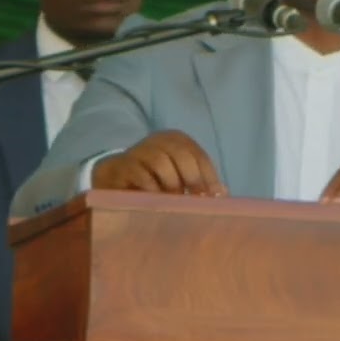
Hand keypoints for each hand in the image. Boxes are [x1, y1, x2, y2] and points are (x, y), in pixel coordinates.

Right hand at [93, 130, 227, 196]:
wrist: (115, 176)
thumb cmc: (155, 178)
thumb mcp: (178, 177)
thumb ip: (200, 182)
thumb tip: (223, 193)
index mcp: (176, 140)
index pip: (198, 154)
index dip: (209, 175)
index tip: (215, 196)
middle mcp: (157, 140)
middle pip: (180, 153)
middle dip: (192, 177)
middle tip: (196, 200)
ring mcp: (138, 151)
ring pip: (160, 161)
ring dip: (171, 183)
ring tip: (174, 200)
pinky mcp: (122, 165)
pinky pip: (140, 175)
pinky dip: (152, 189)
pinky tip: (157, 200)